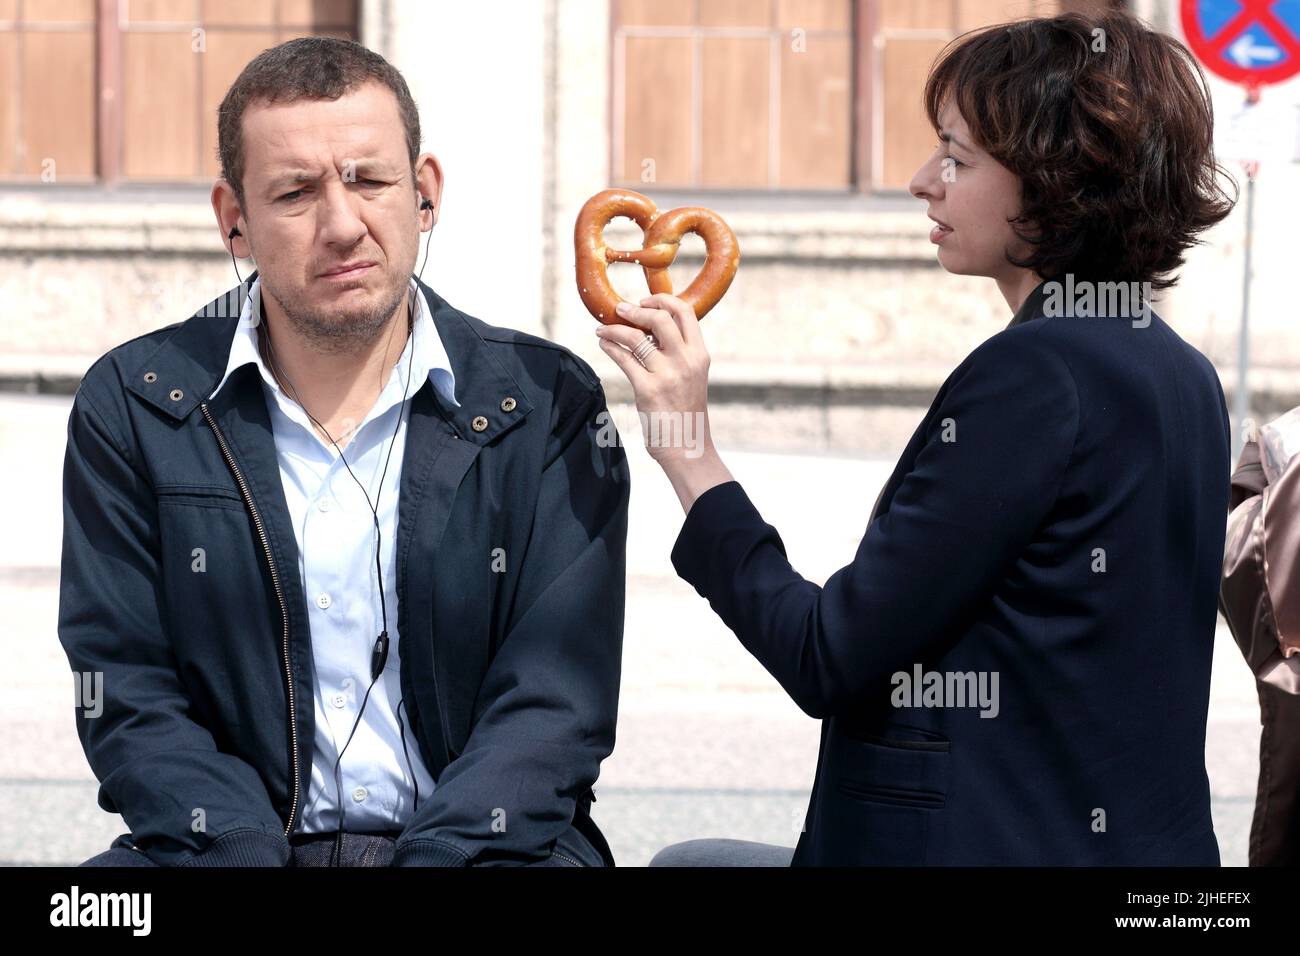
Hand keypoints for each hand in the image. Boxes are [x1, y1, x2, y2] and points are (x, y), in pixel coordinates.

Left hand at [593, 293, 713, 464]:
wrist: (687, 448)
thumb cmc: (685, 412)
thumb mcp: (692, 377)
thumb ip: (677, 353)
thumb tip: (650, 328)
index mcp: (700, 355)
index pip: (685, 312)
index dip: (663, 300)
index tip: (645, 300)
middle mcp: (686, 361)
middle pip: (661, 317)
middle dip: (636, 309)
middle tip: (620, 309)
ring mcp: (667, 375)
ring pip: (635, 337)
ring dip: (614, 328)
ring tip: (602, 328)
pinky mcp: (647, 390)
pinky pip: (623, 359)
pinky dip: (609, 347)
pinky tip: (603, 344)